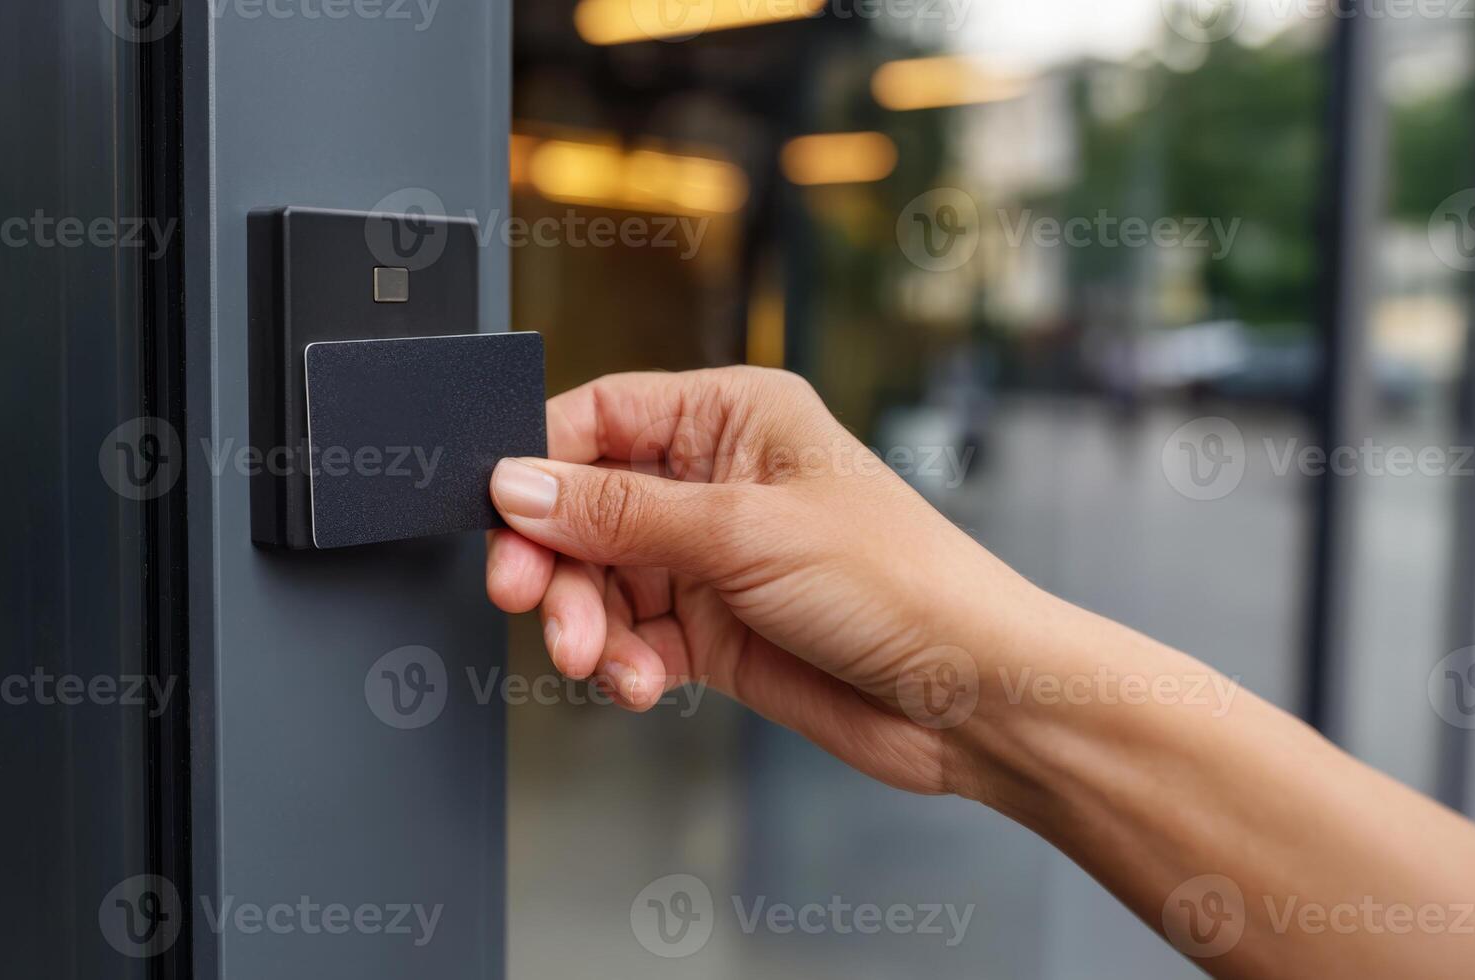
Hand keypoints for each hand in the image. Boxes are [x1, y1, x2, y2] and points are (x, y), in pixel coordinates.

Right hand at [484, 366, 1048, 796]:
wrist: (972, 696)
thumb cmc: (899, 582)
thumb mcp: (745, 533)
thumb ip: (621, 513)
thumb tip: (519, 485)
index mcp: (732, 416)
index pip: (599, 418)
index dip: (540, 465)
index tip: (502, 515)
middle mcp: (715, 479)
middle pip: (585, 507)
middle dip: (556, 561)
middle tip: (529, 602)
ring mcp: (712, 557)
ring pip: (601, 580)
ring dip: (587, 624)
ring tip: (599, 662)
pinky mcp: (714, 629)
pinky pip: (634, 638)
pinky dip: (623, 664)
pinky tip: (639, 684)